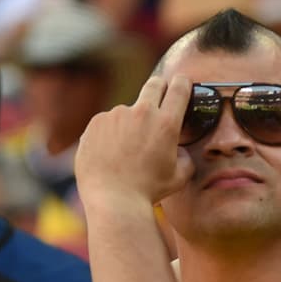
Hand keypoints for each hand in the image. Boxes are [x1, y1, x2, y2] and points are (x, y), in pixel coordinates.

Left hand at [76, 75, 194, 211]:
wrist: (113, 198)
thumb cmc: (149, 190)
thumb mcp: (179, 176)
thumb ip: (184, 157)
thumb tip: (179, 150)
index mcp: (166, 124)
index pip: (180, 89)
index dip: (184, 83)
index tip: (184, 82)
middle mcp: (141, 113)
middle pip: (154, 85)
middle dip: (161, 87)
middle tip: (162, 96)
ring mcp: (115, 115)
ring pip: (129, 111)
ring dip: (132, 122)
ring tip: (128, 150)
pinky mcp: (96, 123)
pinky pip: (109, 122)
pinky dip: (112, 133)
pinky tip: (112, 153)